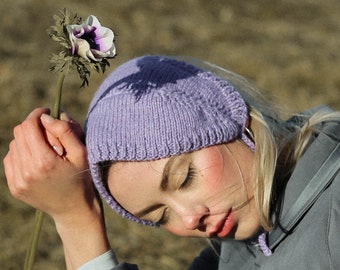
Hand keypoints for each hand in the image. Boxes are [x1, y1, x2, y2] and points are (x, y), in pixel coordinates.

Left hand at [4, 108, 111, 268]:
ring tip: (45, 147)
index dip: (37, 114)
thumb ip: (65, 131)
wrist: (73, 209)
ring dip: (27, 139)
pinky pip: (11, 159)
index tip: (46, 111)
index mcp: (44, 162)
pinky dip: (22, 153)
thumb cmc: (81, 177)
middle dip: (32, 125)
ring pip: (14, 145)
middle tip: (48, 128)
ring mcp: (18, 181)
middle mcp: (26, 172)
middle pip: (19, 133)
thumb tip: (45, 117)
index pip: (29, 126)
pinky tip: (37, 158)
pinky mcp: (14, 187)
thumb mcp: (81, 153)